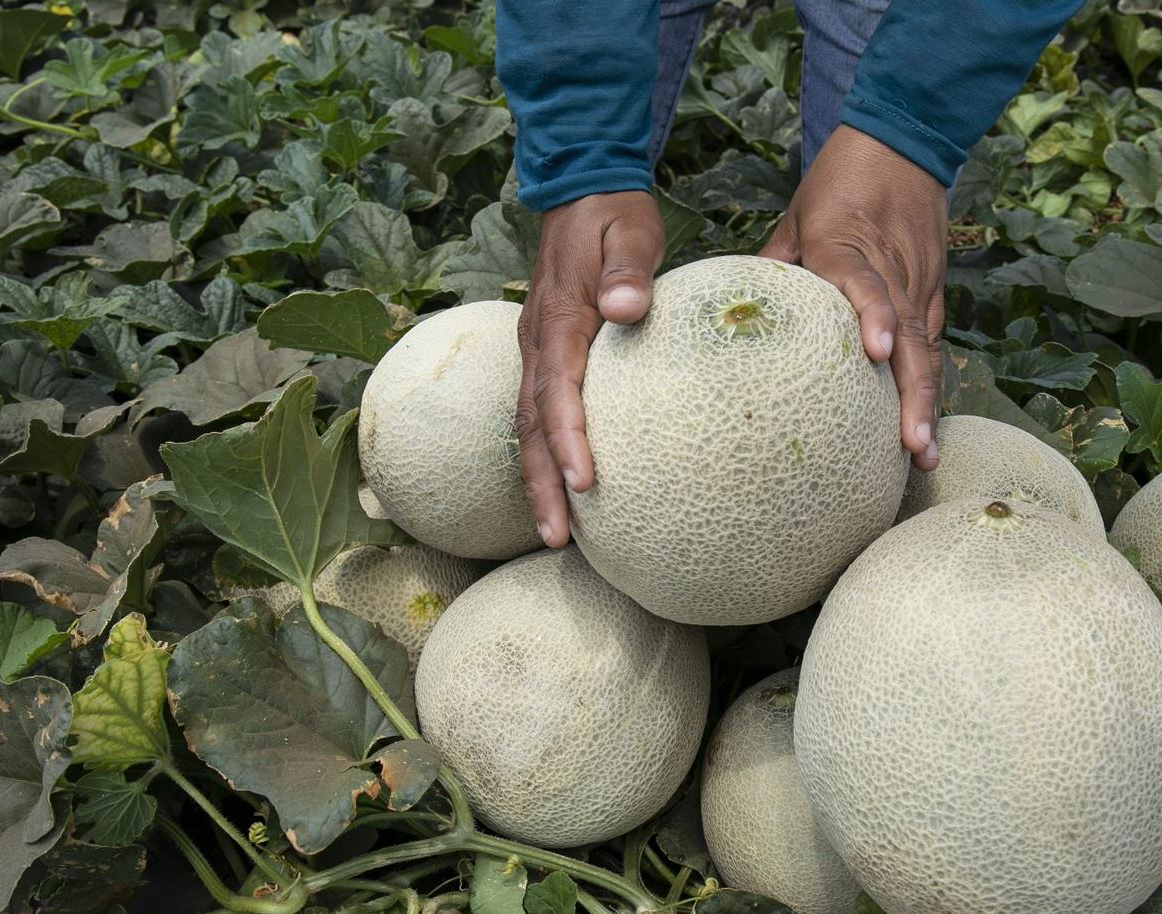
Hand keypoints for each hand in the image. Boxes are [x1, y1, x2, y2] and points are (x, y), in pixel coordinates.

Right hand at [516, 191, 664, 547]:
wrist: (581, 191)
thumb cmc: (614, 215)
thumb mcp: (631, 231)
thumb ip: (630, 269)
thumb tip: (626, 309)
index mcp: (560, 317)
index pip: (557, 387)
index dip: (567, 437)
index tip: (584, 481)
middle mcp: (538, 341)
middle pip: (531, 424)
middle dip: (541, 483)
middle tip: (559, 538)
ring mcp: (537, 350)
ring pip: (529, 426)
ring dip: (539, 480)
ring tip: (557, 534)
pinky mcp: (546, 354)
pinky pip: (540, 412)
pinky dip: (547, 455)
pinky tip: (565, 488)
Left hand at [761, 126, 946, 469]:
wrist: (902, 144)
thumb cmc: (838, 183)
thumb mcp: (794, 216)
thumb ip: (773, 266)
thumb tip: (740, 319)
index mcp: (847, 244)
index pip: (864, 281)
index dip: (872, 316)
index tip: (877, 352)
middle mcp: (890, 267)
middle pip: (908, 334)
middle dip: (913, 393)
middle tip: (911, 445)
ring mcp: (918, 280)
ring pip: (927, 346)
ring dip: (927, 400)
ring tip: (923, 453)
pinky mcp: (933, 290)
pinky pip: (930, 341)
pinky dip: (928, 383)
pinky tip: (922, 427)